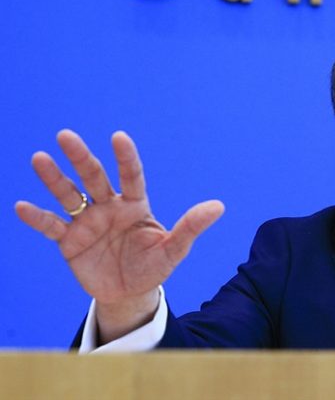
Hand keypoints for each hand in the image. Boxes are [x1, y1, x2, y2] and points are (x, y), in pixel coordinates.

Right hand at [15, 130, 223, 341]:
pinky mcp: (69, 242)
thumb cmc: (154, 266)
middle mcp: (109, 207)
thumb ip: (191, 227)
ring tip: (39, 158)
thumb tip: (219, 207)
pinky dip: (37, 218)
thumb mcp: (174, 249)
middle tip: (66, 136)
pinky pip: (51, 227)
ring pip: (68, 195)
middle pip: (93, 177)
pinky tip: (21, 206)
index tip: (119, 137)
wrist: (130, 293)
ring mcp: (87, 222)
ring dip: (53, 178)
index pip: (131, 175)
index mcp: (135, 204)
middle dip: (81, 157)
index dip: (125, 157)